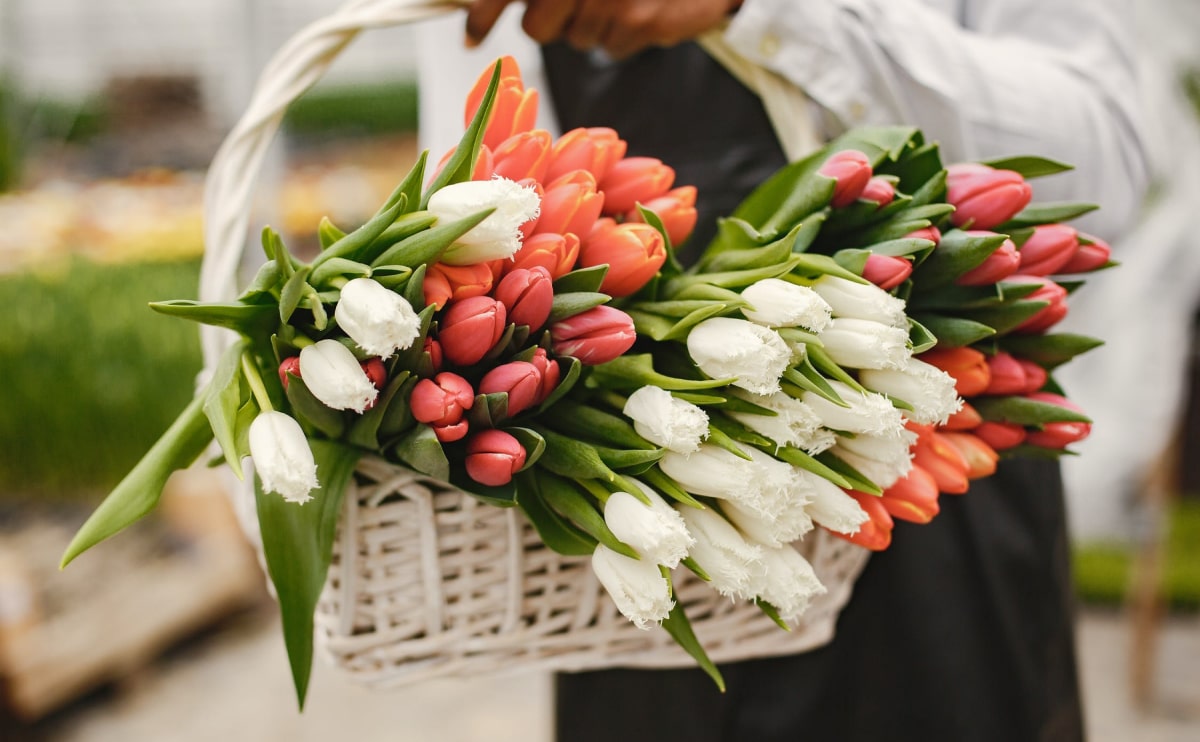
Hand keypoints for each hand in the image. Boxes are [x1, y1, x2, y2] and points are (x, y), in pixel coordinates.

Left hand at [465, 0, 743, 59]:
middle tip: (574, 1)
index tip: (470, 36)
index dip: (483, 12)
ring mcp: (616, 1)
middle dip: (549, 20)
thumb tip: (495, 6)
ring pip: (577, 38)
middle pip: (539, 26)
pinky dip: (624, 32)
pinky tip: (643, 7)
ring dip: (592, 23)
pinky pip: (612, 46)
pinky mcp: (643, 24)